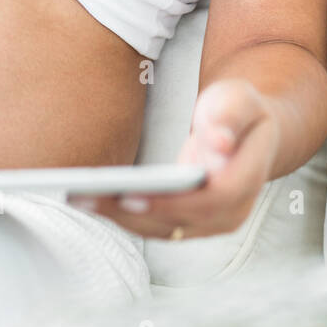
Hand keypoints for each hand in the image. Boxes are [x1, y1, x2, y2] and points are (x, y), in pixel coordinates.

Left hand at [68, 78, 279, 238]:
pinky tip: (92, 200)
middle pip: (179, 222)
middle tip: (87, 197)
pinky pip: (155, 225)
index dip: (172, 203)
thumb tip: (219, 141)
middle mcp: (231, 212)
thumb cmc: (239, 111)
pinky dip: (124, 216)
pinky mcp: (189, 221)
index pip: (212, 201)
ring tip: (79, 197)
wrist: (247, 132)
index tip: (131, 196)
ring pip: (162, 229)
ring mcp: (210, 222)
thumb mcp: (239, 97)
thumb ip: (231, 112)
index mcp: (247, 179)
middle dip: (131, 213)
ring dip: (120, 217)